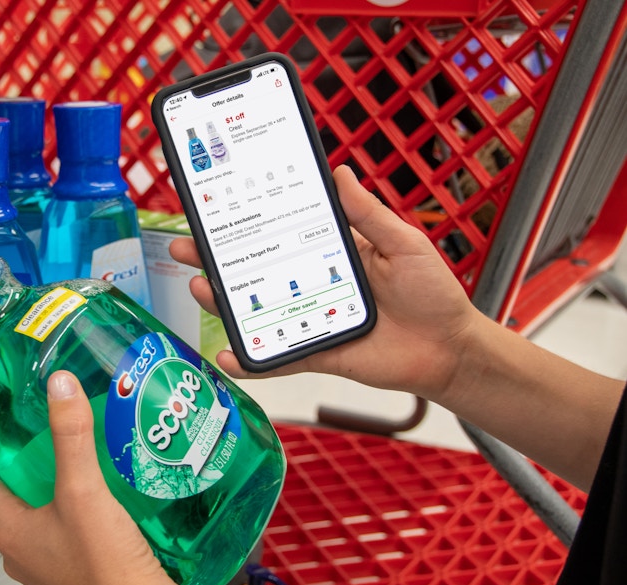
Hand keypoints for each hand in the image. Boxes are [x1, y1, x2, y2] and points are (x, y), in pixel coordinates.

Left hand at [0, 371, 192, 584]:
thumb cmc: (102, 561)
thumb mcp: (83, 492)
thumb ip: (71, 438)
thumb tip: (58, 382)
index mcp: (9, 529)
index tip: (9, 414)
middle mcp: (22, 550)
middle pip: (13, 493)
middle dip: (29, 458)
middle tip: (52, 424)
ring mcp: (49, 564)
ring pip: (42, 512)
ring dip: (56, 483)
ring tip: (81, 451)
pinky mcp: (77, 571)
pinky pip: (68, 529)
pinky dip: (79, 506)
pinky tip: (105, 490)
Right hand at [169, 164, 482, 400]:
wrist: (451, 349)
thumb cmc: (433, 293)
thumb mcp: (403, 243)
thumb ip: (368, 214)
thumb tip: (339, 173)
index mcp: (329, 250)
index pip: (279, 230)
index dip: (246, 221)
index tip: (214, 207)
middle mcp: (312, 281)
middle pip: (254, 269)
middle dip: (215, 258)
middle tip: (184, 247)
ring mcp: (310, 316)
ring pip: (256, 310)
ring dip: (223, 302)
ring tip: (200, 289)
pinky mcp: (317, 350)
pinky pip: (279, 356)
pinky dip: (253, 360)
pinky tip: (228, 354)